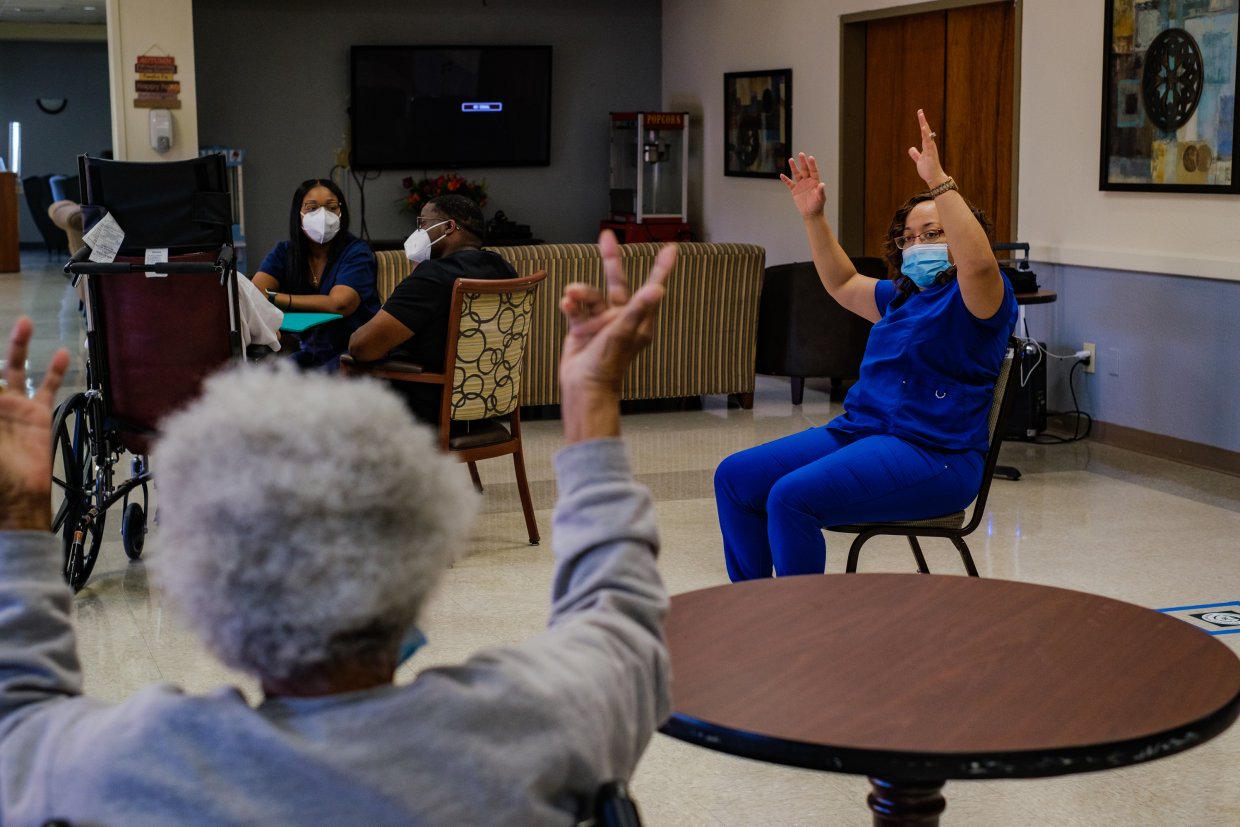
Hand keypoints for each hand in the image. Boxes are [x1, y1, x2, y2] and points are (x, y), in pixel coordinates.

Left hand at [0, 318, 69, 530]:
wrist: (16, 496)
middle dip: (3, 351)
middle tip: (16, 324)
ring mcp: (13, 407)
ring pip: (14, 368)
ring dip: (19, 346)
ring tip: (24, 323)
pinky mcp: (37, 415)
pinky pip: (48, 387)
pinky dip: (55, 371)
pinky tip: (62, 353)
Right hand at [558, 230, 674, 442]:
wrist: (582, 386)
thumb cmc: (608, 364)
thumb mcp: (625, 332)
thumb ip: (639, 308)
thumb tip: (659, 288)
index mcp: (639, 319)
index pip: (653, 287)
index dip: (661, 268)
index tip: (671, 249)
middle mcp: (621, 318)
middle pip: (617, 282)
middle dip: (610, 260)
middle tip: (606, 237)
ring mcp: (601, 322)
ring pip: (590, 296)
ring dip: (580, 292)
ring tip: (571, 295)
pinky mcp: (582, 328)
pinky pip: (576, 309)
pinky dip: (570, 305)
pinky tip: (566, 305)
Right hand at [780, 153, 826, 218]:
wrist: (811, 214)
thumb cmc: (817, 206)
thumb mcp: (820, 198)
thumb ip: (821, 191)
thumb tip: (822, 184)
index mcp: (815, 182)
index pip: (814, 171)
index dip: (812, 164)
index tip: (810, 158)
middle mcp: (808, 181)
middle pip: (805, 169)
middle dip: (803, 162)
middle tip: (801, 154)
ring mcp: (801, 185)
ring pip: (797, 174)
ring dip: (794, 167)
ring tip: (791, 159)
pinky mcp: (795, 190)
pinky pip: (789, 183)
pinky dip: (785, 180)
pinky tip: (782, 175)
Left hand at [907, 109, 948, 187]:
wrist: (934, 178)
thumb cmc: (928, 169)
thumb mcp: (919, 160)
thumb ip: (915, 154)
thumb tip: (911, 148)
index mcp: (927, 146)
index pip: (924, 132)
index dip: (922, 123)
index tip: (920, 114)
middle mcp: (930, 145)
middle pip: (926, 131)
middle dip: (923, 121)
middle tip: (920, 111)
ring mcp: (930, 149)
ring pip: (927, 135)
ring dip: (924, 126)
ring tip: (921, 117)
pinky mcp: (930, 154)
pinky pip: (928, 143)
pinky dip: (926, 136)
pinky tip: (923, 130)